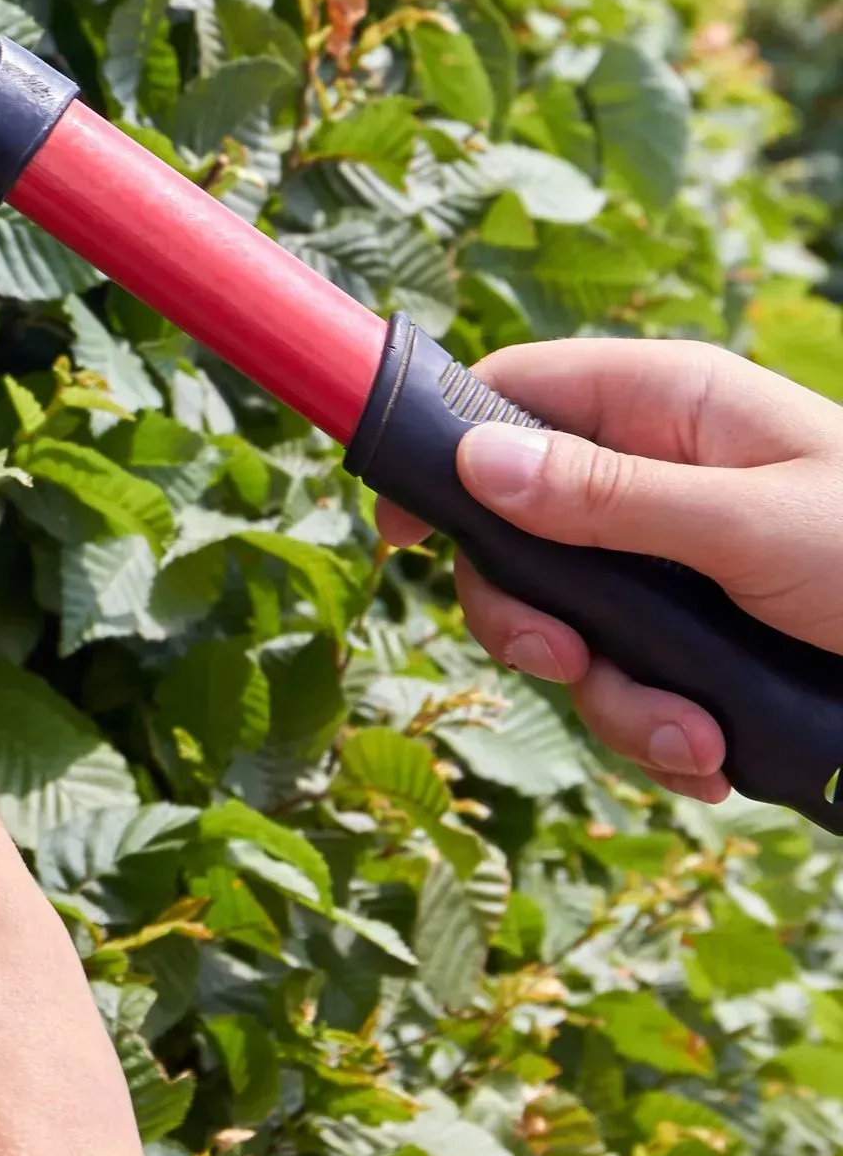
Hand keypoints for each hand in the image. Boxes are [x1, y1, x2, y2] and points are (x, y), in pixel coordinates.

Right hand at [374, 338, 842, 803]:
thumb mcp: (754, 528)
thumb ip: (610, 500)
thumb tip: (478, 463)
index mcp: (671, 409)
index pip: (515, 397)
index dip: (445, 453)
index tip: (400, 531)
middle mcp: (660, 480)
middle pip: (521, 537)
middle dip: (539, 622)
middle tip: (570, 667)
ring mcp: (680, 567)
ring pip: (574, 632)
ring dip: (618, 702)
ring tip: (697, 741)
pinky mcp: (705, 646)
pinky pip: (632, 690)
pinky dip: (662, 736)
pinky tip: (717, 759)